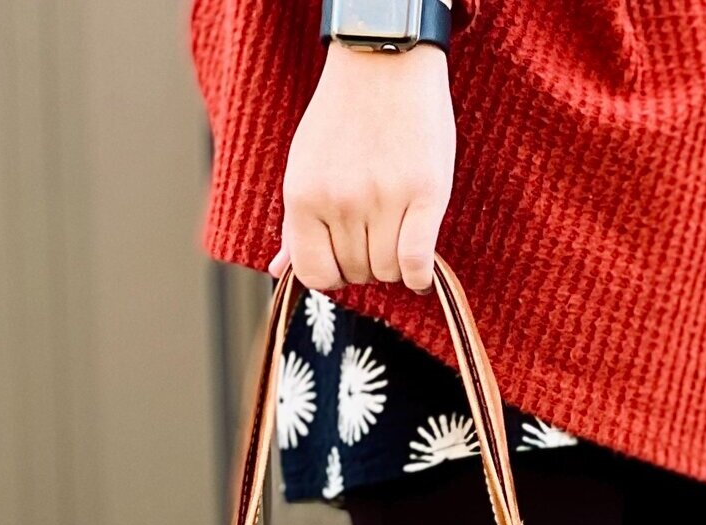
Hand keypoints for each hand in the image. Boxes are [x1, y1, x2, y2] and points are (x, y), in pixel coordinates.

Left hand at [271, 45, 453, 292]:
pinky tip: (422, 272)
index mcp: (302, 195)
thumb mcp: (306, 168)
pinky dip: (421, 276)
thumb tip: (279, 272)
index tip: (347, 261)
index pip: (315, 274)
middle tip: (377, 237)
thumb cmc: (343, 119)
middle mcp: (339, 201)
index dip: (334, 276)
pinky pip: (417, 261)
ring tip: (399, 239)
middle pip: (358, 273)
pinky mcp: (425, 193)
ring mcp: (383, 198)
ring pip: (388, 271)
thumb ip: (296, 225)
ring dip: (396, 267)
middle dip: (368, 264)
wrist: (383, 66)